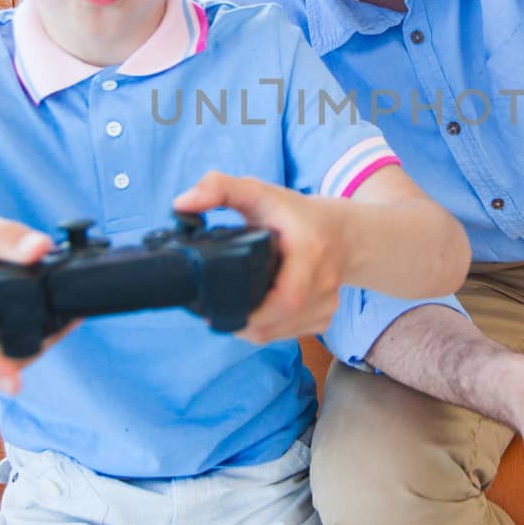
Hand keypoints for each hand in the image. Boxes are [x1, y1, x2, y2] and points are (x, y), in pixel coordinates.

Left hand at [172, 172, 344, 343]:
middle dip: (242, 323)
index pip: (287, 298)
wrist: (342, 232)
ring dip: (253, 329)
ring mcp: (327, 304)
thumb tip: (182, 203)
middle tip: (216, 312)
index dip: (253, 314)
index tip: (220, 311)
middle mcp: (325, 281)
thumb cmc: (295, 213)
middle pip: (277, 322)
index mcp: (311, 251)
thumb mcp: (258, 192)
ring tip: (235, 309)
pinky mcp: (325, 319)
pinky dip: (269, 330)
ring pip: (280, 333)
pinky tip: (258, 313)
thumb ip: (219, 188)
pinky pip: (290, 335)